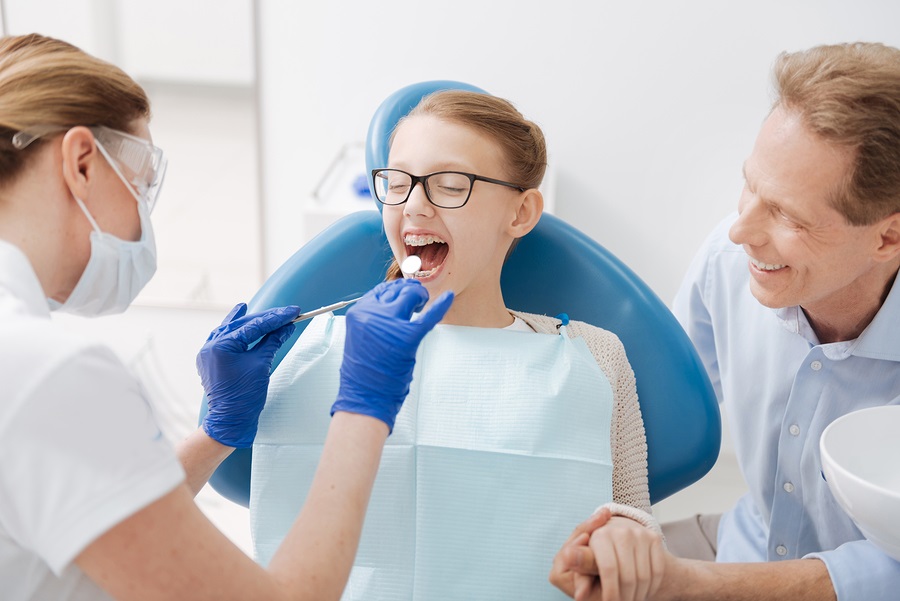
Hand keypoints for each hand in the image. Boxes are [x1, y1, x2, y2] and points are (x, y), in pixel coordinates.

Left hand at [198, 303, 299, 447]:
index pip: (254, 326)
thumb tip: (286, 327)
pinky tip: (238, 323)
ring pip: (229, 329)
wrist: (229, 421)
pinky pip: (223, 340)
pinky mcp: (210, 361)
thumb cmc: (245, 396)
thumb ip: (272, 342)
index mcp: (222, 346)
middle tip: (287, 313)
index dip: (276, 318)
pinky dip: (234, 332)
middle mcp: (211, 346)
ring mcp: (208, 353)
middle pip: (242, 325)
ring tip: (252, 308)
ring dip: (245, 321)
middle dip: (265, 318)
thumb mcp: (261, 365)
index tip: (294, 312)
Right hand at [331, 278, 452, 431]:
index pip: (379, 290)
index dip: (394, 291)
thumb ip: (372, 320)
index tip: (402, 293)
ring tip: (422, 304)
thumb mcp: (360, 337)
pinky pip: (428, 317)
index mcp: (358, 313)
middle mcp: (371, 314)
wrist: (364, 396)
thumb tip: (391, 307)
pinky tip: (449, 298)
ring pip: (410, 296)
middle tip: (416, 299)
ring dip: (418, 297)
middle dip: (408, 292)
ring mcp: (389, 324)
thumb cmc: (363, 373)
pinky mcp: (407, 337)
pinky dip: (441, 306)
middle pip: (395, 290)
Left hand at [558, 512, 668, 600]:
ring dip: (638, 595)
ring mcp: (640, 534)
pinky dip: (651, 587)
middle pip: (628, 576)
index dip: (611, 592)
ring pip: (644, 577)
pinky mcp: (654, 538)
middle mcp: (621, 531)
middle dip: (625, 597)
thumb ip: (582, 579)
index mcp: (600, 536)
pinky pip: (657, 571)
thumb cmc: (594, 558)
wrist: (614, 538)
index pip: (609, 570)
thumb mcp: (583, 566)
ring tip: (629, 600)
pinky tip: (641, 592)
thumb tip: (580, 595)